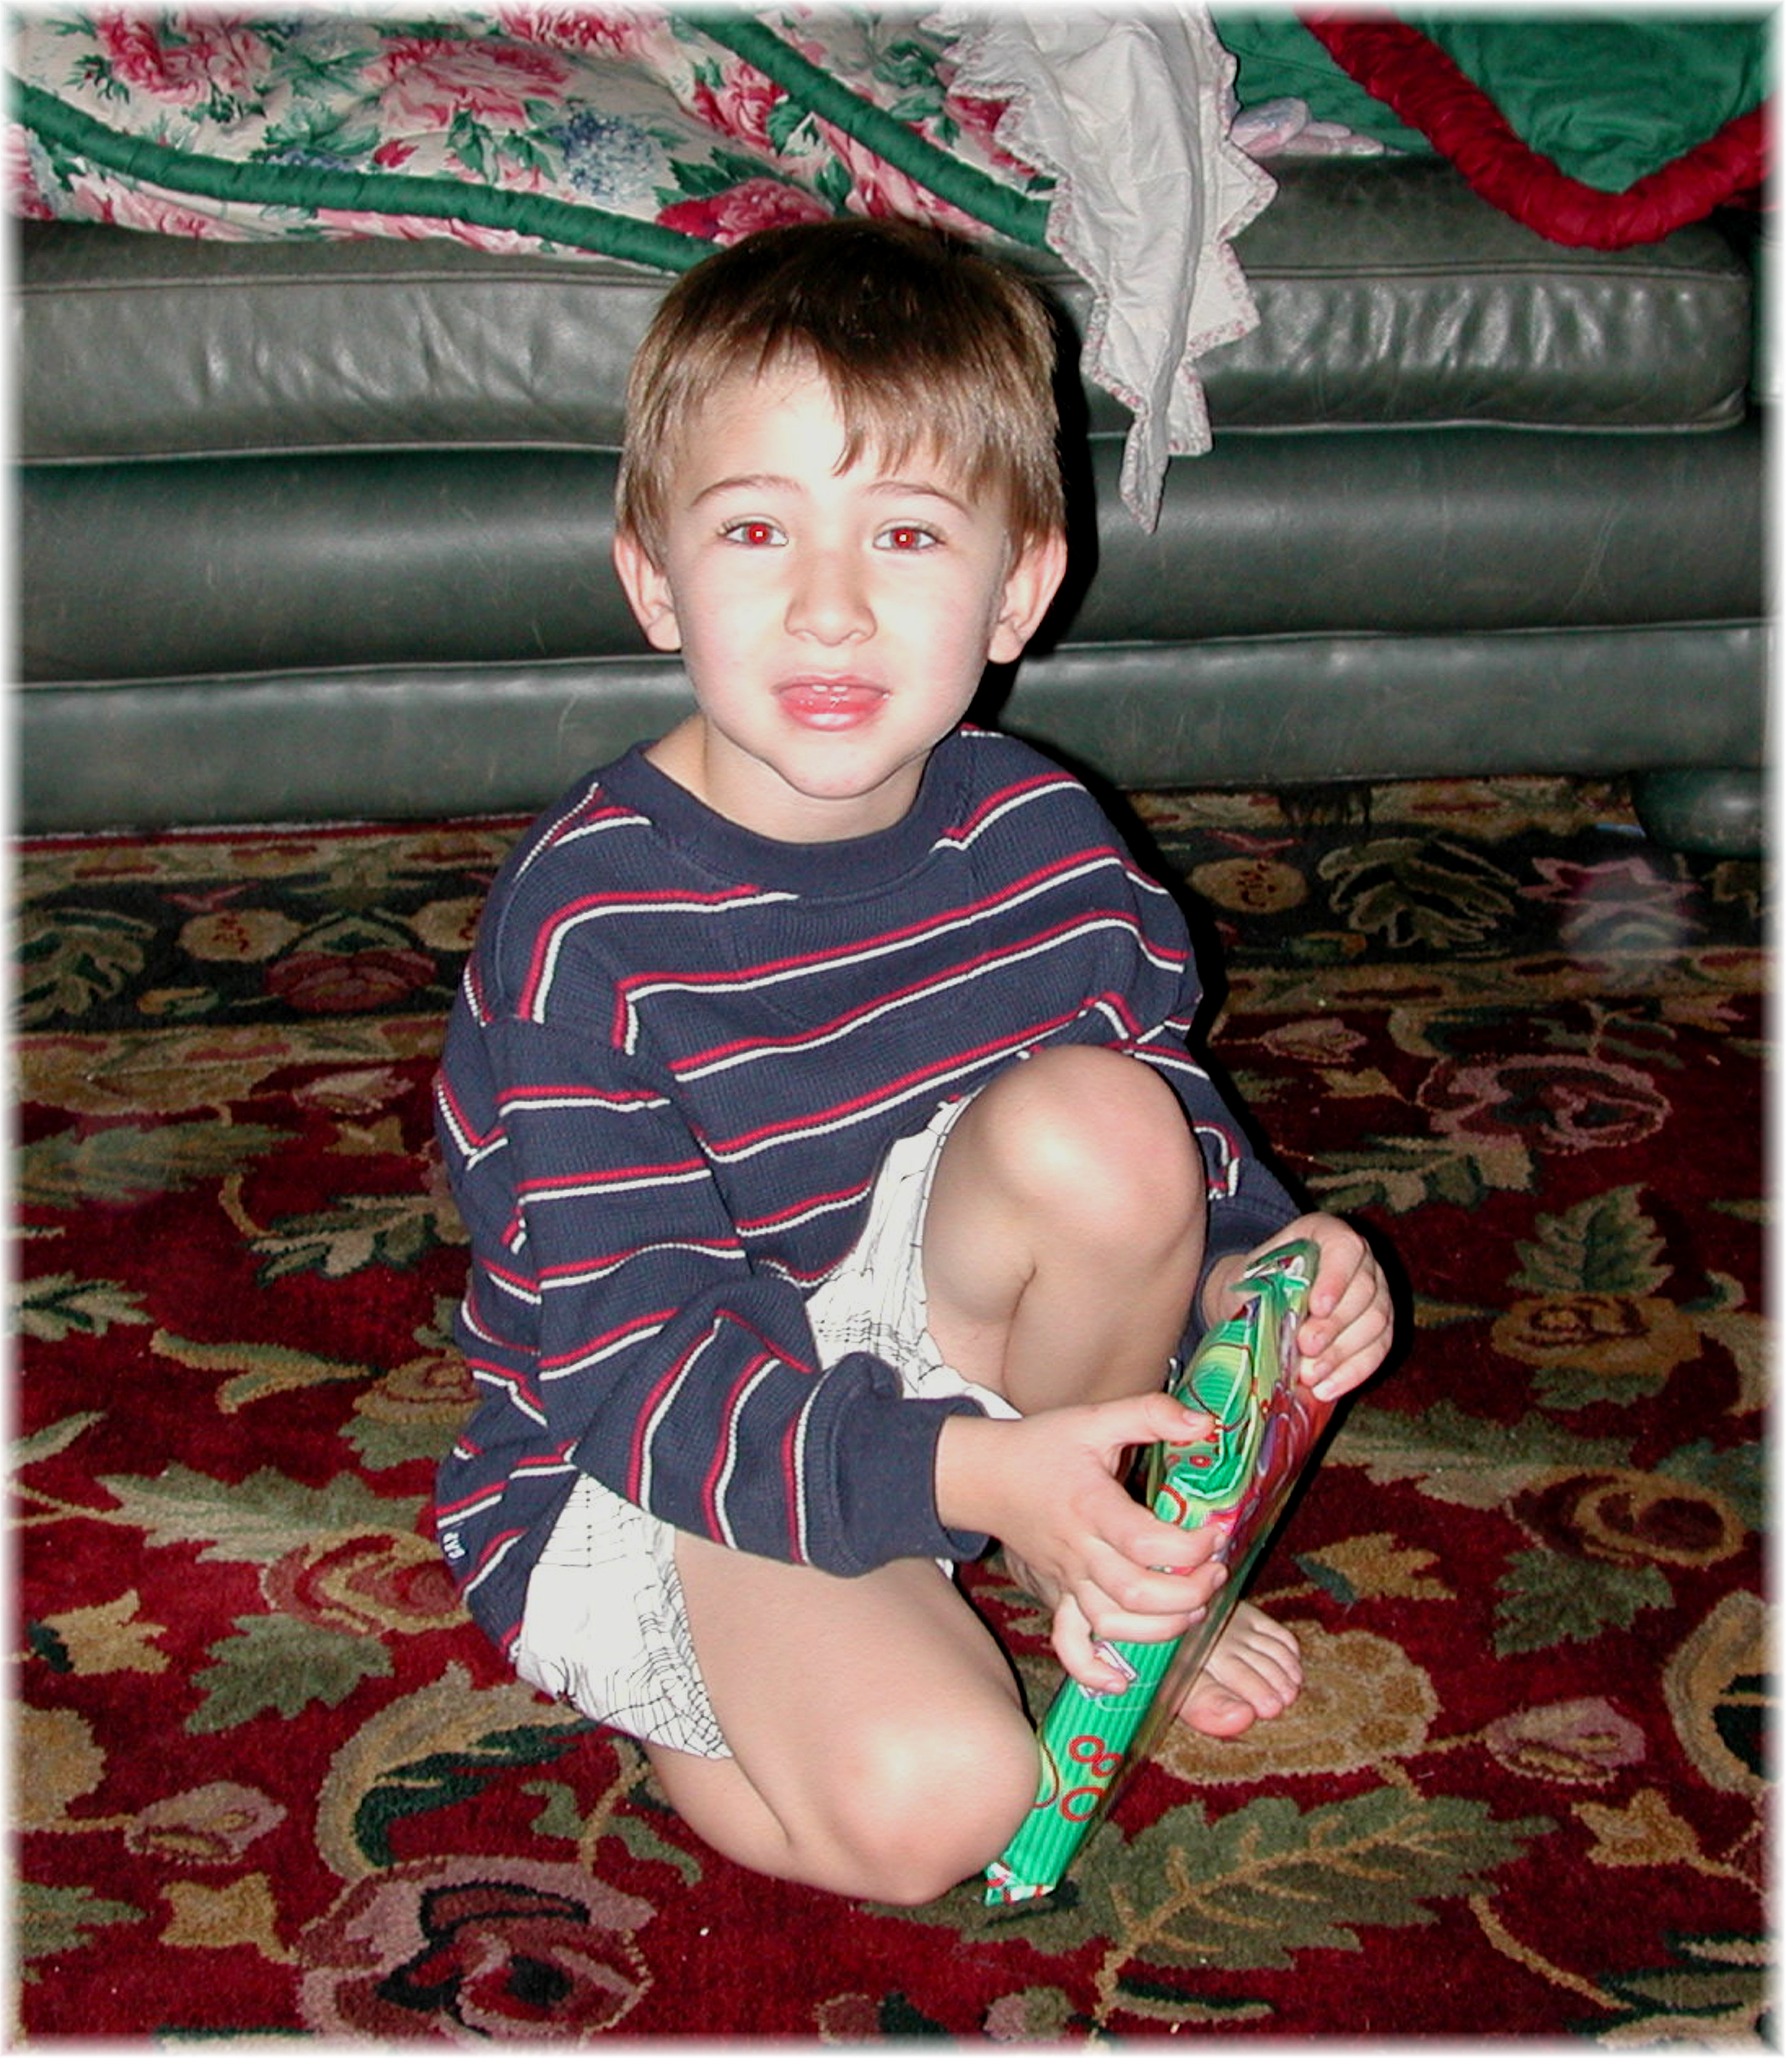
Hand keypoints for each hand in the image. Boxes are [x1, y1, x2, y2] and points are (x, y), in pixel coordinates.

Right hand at [935, 1392, 1231, 1693]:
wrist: (984, 1475)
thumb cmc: (1043, 1446)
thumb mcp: (1095, 1418)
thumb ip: (1150, 1413)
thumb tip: (1205, 1423)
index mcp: (1091, 1506)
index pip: (1143, 1540)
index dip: (1188, 1546)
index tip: (1215, 1532)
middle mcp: (1079, 1550)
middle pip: (1135, 1591)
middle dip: (1187, 1591)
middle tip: (1216, 1571)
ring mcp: (1066, 1579)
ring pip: (1112, 1623)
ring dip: (1161, 1628)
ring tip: (1196, 1608)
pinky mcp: (1058, 1596)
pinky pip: (1069, 1645)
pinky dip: (1093, 1670)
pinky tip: (1124, 1681)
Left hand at [1203, 1211, 1392, 1402]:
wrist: (1255, 1302)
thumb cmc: (1253, 1285)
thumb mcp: (1250, 1281)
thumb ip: (1266, 1295)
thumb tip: (1277, 1328)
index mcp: (1327, 1234)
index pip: (1345, 1249)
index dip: (1336, 1278)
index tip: (1317, 1306)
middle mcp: (1360, 1260)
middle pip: (1364, 1291)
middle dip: (1335, 1325)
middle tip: (1305, 1347)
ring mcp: (1375, 1294)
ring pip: (1376, 1323)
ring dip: (1342, 1353)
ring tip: (1309, 1375)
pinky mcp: (1379, 1329)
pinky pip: (1378, 1350)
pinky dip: (1353, 1372)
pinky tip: (1326, 1389)